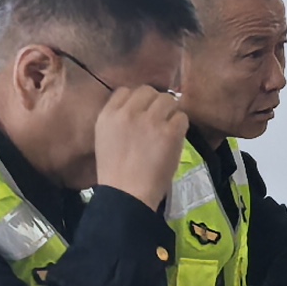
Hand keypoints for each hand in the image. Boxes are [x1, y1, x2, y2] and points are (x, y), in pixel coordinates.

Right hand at [91, 82, 192, 207]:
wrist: (127, 195)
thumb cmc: (116, 173)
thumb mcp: (105, 138)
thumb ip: (118, 119)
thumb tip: (140, 107)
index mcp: (108, 115)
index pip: (125, 90)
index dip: (136, 100)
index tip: (141, 113)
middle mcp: (128, 112)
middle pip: (149, 91)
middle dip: (155, 103)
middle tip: (157, 121)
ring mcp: (150, 120)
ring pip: (168, 100)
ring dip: (170, 113)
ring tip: (167, 130)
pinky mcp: (169, 132)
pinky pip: (182, 117)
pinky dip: (180, 127)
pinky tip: (173, 140)